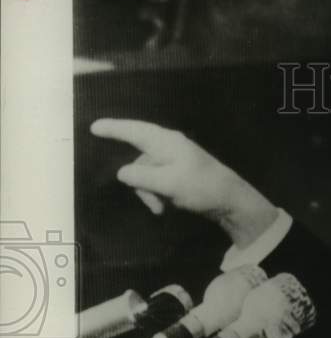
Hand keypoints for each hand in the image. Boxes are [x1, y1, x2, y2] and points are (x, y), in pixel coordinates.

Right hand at [90, 118, 277, 246]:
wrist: (230, 201)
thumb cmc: (200, 187)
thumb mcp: (167, 183)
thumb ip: (141, 177)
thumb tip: (121, 173)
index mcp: (165, 141)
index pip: (133, 130)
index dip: (113, 129)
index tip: (94, 127)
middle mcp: (167, 147)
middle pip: (137, 161)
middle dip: (139, 184)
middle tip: (152, 204)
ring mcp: (173, 161)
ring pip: (145, 176)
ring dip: (149, 194)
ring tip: (161, 209)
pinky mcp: (177, 175)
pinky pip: (156, 182)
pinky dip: (157, 195)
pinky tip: (166, 208)